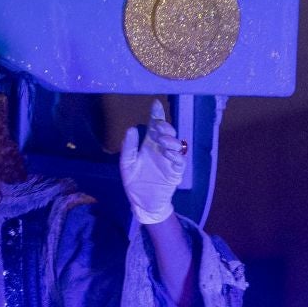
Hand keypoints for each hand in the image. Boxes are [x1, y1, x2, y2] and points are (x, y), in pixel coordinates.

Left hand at [119, 99, 185, 225]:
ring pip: (177, 144)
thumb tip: (131, 129)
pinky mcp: (175, 172)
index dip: (156, 114)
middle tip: (157, 127)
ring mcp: (170, 160)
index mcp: (149, 145)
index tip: (155, 103)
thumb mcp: (127, 165)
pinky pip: (180, 161)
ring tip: (162, 140)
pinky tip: (168, 153)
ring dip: (171, 140)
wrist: (142, 203)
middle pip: (168, 132)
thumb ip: (129, 148)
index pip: (154, 126)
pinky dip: (176, 156)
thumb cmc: (134, 183)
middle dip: (165, 126)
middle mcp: (161, 149)